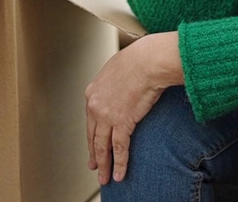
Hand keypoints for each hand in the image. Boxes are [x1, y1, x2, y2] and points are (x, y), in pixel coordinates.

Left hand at [86, 32, 184, 184]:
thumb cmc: (138, 59)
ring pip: (102, 147)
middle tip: (94, 166)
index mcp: (92, 92)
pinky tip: (120, 174)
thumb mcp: (116, 69)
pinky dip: (120, 163)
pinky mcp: (122, 122)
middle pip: (93, 136)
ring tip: (105, 178)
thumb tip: (119, 88)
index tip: (94, 145)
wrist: (147, 60)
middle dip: (94, 154)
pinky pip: (119, 148)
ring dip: (104, 165)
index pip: (90, 120)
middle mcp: (95, 106)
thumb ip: (112, 83)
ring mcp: (107, 116)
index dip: (92, 135)